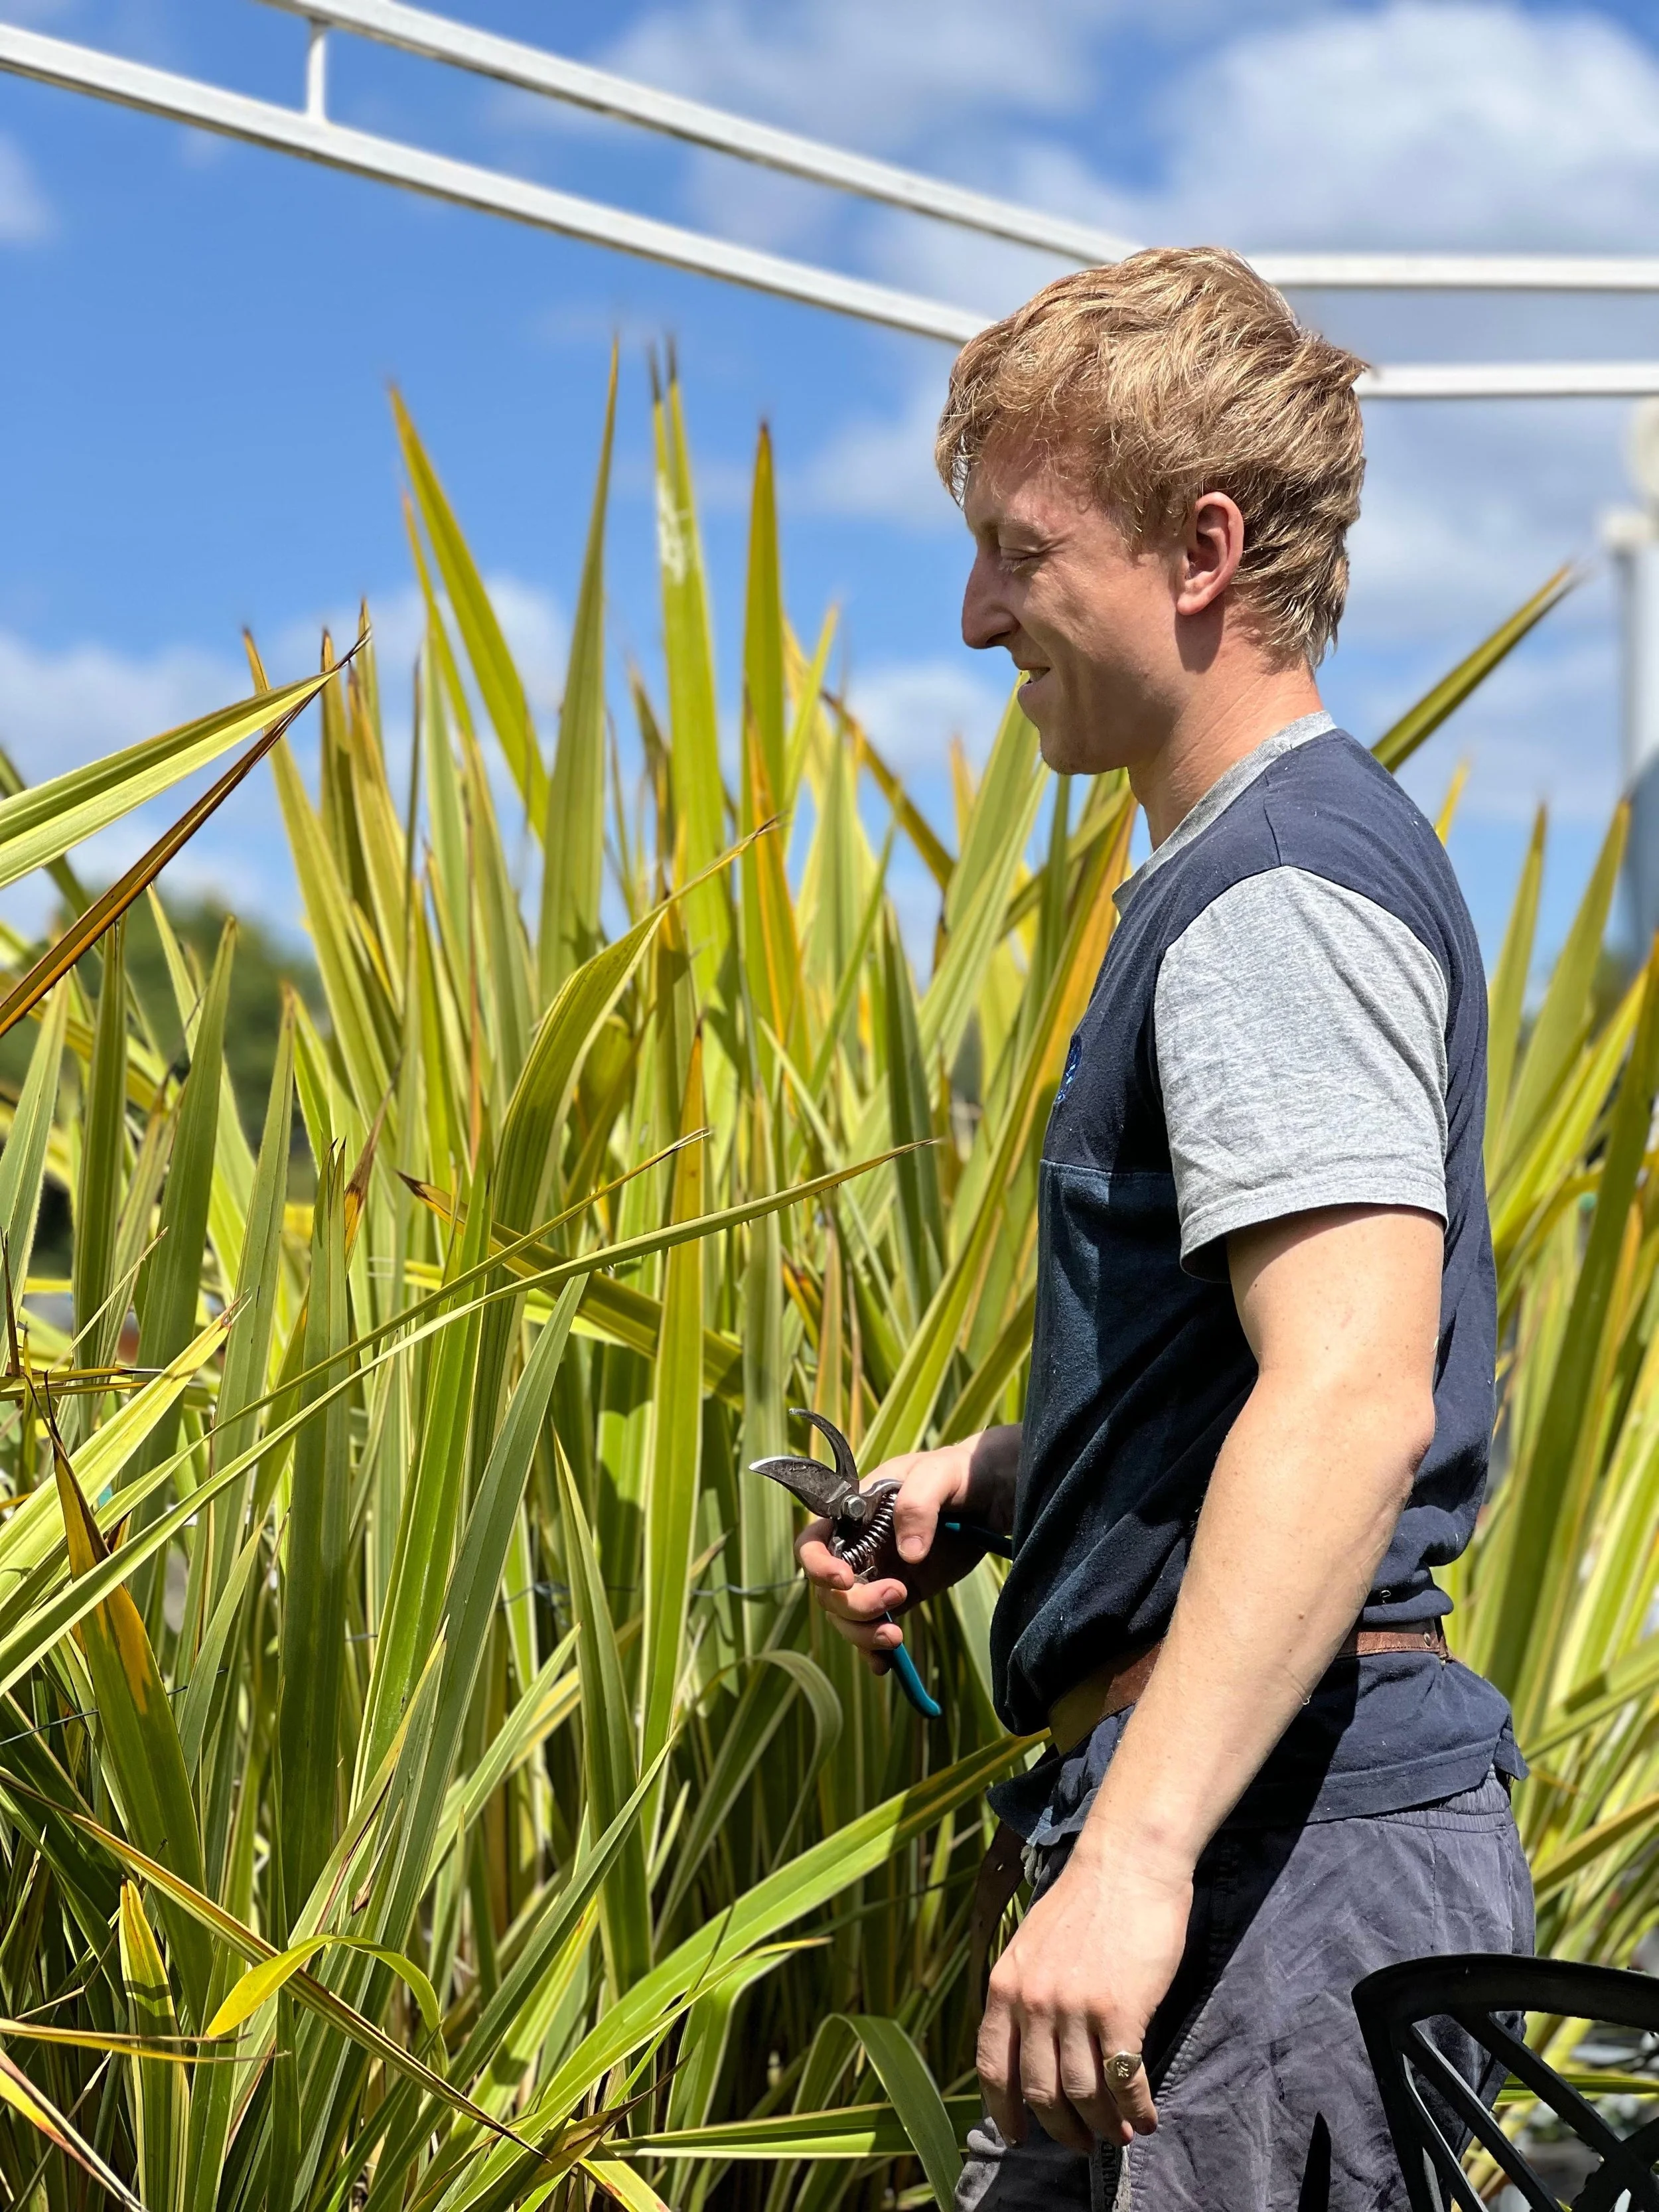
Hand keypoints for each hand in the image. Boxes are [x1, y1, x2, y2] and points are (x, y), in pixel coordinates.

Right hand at [794, 1426, 1017, 1676]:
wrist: (991, 1495)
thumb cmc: (957, 1473)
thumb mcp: (937, 1475)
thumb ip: (917, 1505)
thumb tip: (908, 1554)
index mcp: (854, 1515)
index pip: (813, 1543)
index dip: (817, 1565)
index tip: (845, 1578)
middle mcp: (858, 1548)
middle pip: (829, 1591)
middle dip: (854, 1604)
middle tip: (898, 1594)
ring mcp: (879, 1574)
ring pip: (848, 1616)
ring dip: (863, 1633)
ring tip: (896, 1636)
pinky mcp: (902, 1595)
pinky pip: (876, 1627)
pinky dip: (876, 1652)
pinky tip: (886, 1664)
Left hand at [977, 1837, 1192, 2153]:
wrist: (1128, 1860)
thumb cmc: (1086, 1900)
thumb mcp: (1032, 1944)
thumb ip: (1024, 1993)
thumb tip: (1028, 2049)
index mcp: (1005, 1984)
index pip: (992, 2068)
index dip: (1004, 2111)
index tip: (1016, 2136)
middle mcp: (1033, 2001)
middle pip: (1040, 2092)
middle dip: (1062, 2129)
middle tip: (1082, 2142)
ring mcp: (1075, 2008)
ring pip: (1083, 2095)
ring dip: (1104, 2125)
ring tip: (1119, 2132)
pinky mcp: (1120, 2010)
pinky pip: (1124, 2081)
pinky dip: (1136, 2108)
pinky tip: (1146, 2116)